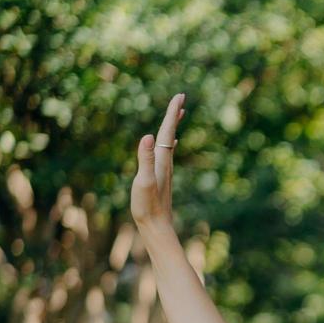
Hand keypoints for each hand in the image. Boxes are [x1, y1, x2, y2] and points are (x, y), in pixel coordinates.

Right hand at [131, 93, 186, 231]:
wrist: (157, 227)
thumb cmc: (148, 206)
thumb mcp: (143, 181)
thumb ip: (145, 158)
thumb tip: (147, 136)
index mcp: (162, 160)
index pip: (167, 131)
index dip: (172, 113)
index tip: (180, 96)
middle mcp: (166, 163)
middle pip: (170, 133)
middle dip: (174, 115)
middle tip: (181, 98)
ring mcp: (164, 170)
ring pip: (169, 142)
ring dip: (172, 127)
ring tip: (178, 114)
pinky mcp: (161, 177)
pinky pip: (166, 153)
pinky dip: (168, 142)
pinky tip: (170, 144)